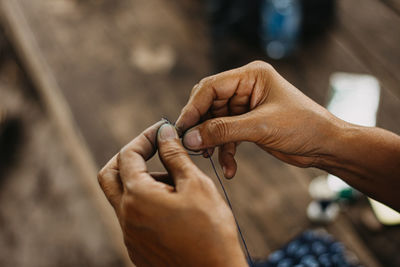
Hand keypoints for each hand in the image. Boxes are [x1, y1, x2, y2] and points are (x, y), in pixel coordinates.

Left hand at [98, 122, 246, 266]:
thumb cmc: (211, 230)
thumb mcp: (195, 184)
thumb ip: (174, 155)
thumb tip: (163, 132)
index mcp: (137, 197)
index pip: (128, 154)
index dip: (145, 137)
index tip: (163, 131)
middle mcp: (125, 217)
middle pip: (110, 175)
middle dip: (129, 157)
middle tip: (154, 150)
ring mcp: (129, 235)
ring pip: (123, 197)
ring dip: (142, 181)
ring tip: (177, 184)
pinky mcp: (138, 248)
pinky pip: (133, 216)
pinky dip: (146, 201)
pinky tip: (174, 205)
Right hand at [176, 61, 338, 177]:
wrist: (326, 146)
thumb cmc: (302, 127)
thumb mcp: (260, 127)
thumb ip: (222, 131)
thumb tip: (190, 138)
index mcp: (251, 76)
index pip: (211, 87)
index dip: (193, 107)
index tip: (181, 128)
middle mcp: (246, 88)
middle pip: (209, 105)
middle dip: (201, 126)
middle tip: (191, 145)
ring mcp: (246, 107)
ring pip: (216, 123)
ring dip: (212, 142)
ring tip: (208, 157)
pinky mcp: (248, 124)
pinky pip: (228, 136)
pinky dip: (226, 151)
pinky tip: (229, 168)